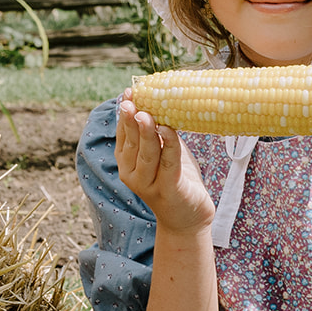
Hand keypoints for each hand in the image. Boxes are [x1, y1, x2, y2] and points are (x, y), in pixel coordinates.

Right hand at [116, 97, 214, 235]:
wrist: (188, 218)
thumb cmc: (176, 180)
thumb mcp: (163, 153)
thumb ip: (158, 133)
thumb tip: (160, 100)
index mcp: (127, 163)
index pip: (123, 134)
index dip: (125, 114)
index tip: (128, 92)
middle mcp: (132, 174)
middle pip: (132, 142)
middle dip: (132, 119)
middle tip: (132, 99)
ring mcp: (148, 184)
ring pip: (147, 152)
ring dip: (147, 131)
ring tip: (146, 113)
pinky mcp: (168, 190)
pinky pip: (168, 163)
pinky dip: (168, 144)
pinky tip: (168, 129)